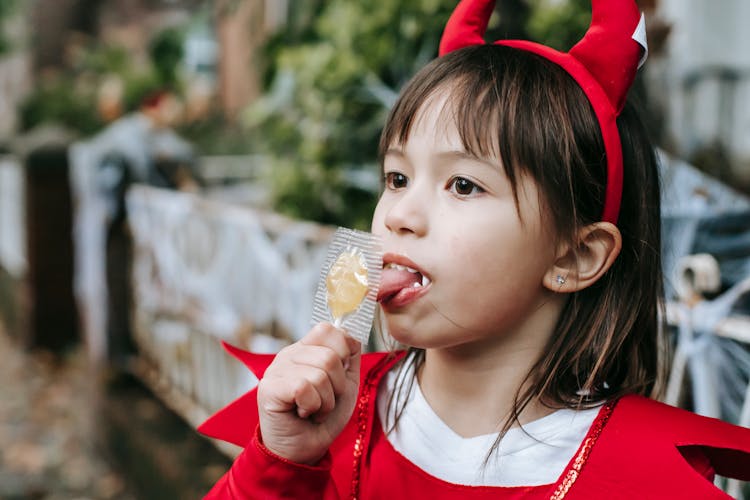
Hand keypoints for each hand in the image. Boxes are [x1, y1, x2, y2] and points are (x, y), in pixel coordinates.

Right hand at [257, 322, 361, 464]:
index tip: (341, 374)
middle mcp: (289, 355)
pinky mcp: (270, 387)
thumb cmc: (323, 418)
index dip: (343, 349)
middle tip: (324, 401)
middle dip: (337, 387)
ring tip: (314, 409)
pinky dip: (312, 406)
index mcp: (306, 349)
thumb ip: (350, 358)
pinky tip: (303, 413)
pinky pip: (304, 387)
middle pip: (330, 356)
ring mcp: (277, 369)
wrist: (305, 450)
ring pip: (320, 374)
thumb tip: (354, 336)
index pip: (327, 329)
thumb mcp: (345, 384)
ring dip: (325, 401)